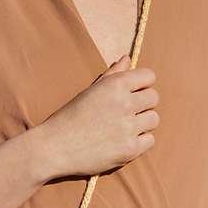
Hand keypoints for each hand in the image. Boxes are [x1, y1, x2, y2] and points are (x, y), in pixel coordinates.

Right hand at [36, 54, 159, 179]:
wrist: (53, 147)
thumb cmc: (69, 117)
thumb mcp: (89, 91)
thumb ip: (112, 75)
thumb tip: (127, 59)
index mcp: (114, 85)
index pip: (149, 76)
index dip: (141, 84)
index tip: (132, 92)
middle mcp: (124, 103)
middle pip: (154, 98)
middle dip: (143, 104)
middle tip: (126, 113)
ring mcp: (128, 127)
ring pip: (154, 119)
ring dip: (142, 123)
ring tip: (123, 127)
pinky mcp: (129, 149)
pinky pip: (150, 140)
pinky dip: (139, 141)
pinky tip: (122, 141)